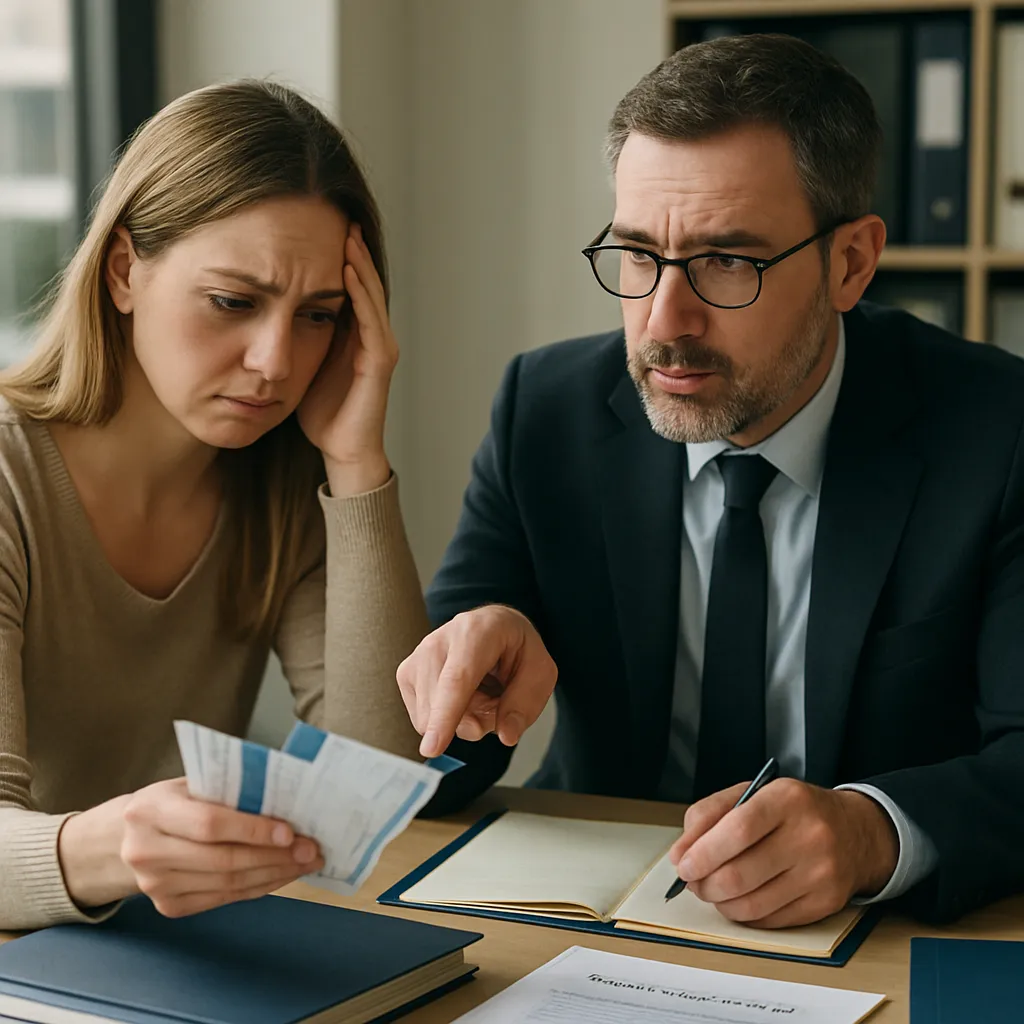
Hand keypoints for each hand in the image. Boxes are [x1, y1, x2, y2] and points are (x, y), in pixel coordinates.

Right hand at [59, 779, 323, 917]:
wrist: (122, 839)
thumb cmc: (170, 802)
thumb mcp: (188, 784)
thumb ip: (226, 790)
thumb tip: (285, 799)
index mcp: (150, 810)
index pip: (209, 824)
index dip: (252, 829)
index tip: (290, 831)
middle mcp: (147, 851)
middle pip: (222, 860)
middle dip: (274, 856)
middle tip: (310, 849)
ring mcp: (155, 885)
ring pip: (227, 884)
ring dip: (273, 874)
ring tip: (305, 862)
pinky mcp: (168, 907)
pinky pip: (223, 899)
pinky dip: (258, 887)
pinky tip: (281, 874)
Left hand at [297, 223, 395, 496]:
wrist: (342, 451)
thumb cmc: (321, 413)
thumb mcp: (302, 364)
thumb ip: (294, 336)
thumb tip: (260, 309)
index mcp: (353, 334)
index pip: (347, 285)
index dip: (336, 255)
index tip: (317, 225)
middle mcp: (371, 335)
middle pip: (363, 281)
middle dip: (351, 249)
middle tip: (336, 214)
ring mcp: (379, 347)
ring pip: (370, 294)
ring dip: (358, 263)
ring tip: (344, 233)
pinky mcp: (379, 362)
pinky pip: (371, 320)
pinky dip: (360, 293)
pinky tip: (346, 271)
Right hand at [397, 604, 557, 757]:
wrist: (492, 627)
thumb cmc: (516, 649)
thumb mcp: (540, 674)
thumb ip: (525, 705)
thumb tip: (506, 735)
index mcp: (477, 632)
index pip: (457, 679)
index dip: (445, 715)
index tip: (433, 748)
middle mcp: (440, 639)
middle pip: (442, 705)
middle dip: (475, 721)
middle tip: (497, 700)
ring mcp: (418, 655)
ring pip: (429, 718)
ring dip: (461, 720)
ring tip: (480, 694)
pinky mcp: (406, 673)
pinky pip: (422, 720)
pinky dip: (445, 719)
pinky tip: (461, 698)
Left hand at [667, 779, 898, 927]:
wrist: (856, 832)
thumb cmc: (794, 811)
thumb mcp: (753, 793)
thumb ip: (710, 814)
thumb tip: (681, 853)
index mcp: (787, 799)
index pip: (738, 829)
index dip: (704, 852)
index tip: (683, 864)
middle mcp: (809, 835)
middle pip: (741, 873)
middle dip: (705, 883)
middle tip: (693, 880)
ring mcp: (820, 873)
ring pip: (752, 904)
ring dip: (720, 902)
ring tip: (712, 890)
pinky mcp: (825, 903)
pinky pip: (770, 920)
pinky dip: (744, 914)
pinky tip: (738, 899)